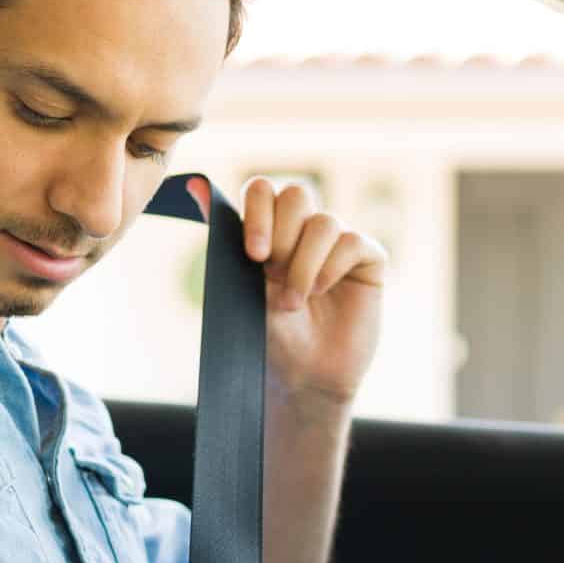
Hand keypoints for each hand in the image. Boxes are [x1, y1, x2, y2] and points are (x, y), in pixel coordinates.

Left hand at [190, 176, 385, 409]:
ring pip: (324, 223)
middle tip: (273, 277)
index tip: (253, 254)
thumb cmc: (271, 336)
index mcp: (272, 230)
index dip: (258, 213)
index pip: (264, 190)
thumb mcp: (242, 287)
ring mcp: (339, 242)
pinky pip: (352, 241)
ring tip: (294, 301)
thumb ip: (226, 238)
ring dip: (303, 264)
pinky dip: (331, 267)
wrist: (304, 376)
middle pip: (297, 194)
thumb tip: (195, 186)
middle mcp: (306, 230)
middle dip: (282, 237)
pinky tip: (322, 292)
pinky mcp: (368, 259)